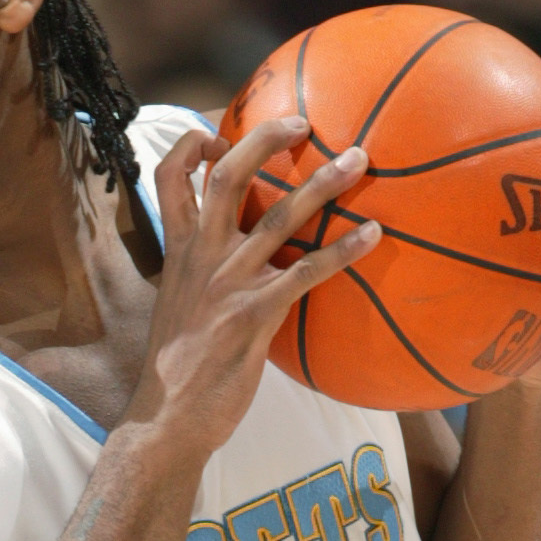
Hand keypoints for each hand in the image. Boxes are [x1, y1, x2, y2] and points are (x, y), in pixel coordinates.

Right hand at [125, 112, 377, 449]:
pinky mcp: (254, 315)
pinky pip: (307, 271)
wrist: (167, 419)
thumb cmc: (178, 369)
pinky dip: (343, 250)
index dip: (191, 147)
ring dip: (323, 184)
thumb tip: (239, 261)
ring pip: (279, 215)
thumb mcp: (179, 307)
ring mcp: (228, 283)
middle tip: (304, 122)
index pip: (169, 178)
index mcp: (179, 251)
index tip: (219, 135)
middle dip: (266, 139)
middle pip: (228, 176)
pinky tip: (372, 235)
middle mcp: (202, 257)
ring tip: (359, 161)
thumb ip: (203, 274)